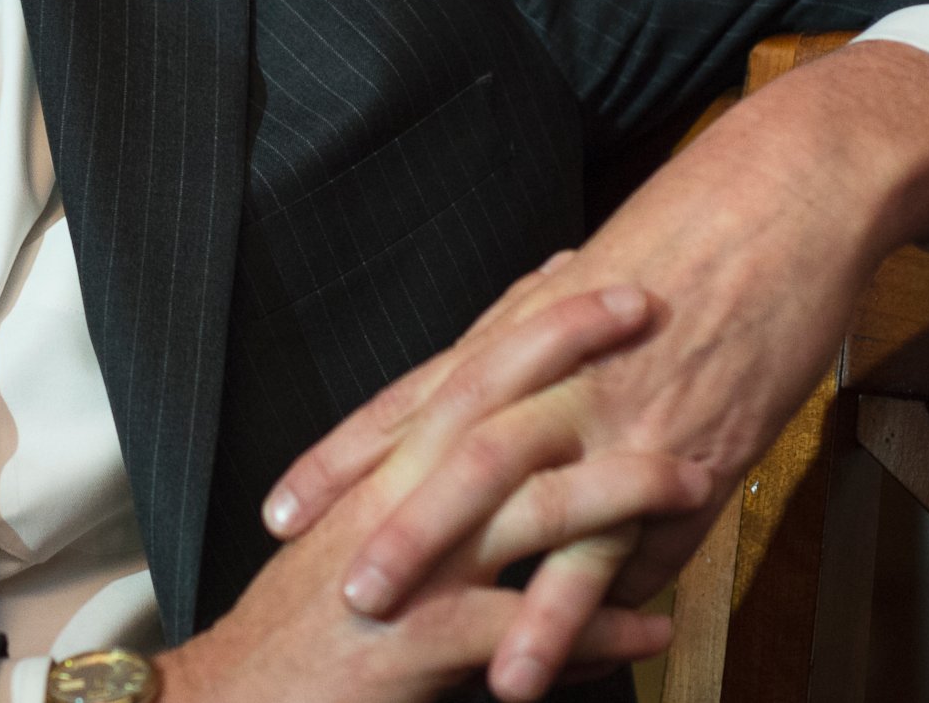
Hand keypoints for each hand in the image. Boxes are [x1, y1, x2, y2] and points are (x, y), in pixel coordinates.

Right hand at [154, 285, 706, 702]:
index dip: (521, 316)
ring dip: (620, 486)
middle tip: (645, 304)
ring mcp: (412, 566)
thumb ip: (423, 507)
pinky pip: (527, 621)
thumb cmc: (301, 632)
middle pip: (493, 399)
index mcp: (383, 471)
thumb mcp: (359, 545)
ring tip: (694, 477)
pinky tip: (652, 630)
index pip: (461, 369)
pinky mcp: (422, 639)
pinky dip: (597, 627)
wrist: (234, 701)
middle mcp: (395, 499)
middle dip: (571, 348)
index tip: (580, 270)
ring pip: (528, 504)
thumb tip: (490, 477)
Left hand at [263, 41, 928, 699]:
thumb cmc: (669, 238)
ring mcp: (632, 418)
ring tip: (498, 679)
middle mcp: (560, 379)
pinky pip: (659, 541)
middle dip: (412, 537)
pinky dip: (632, 604)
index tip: (279, 513)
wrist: (776, 202)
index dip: (341, 461)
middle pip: (469, 461)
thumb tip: (455, 402)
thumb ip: (508, 351)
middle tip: (354, 599)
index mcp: (514, 337)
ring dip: (530, 604)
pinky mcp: (704, 451)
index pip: (408, 404)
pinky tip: (602, 659)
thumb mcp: (565, 288)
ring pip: (566, 514)